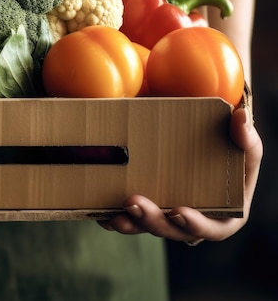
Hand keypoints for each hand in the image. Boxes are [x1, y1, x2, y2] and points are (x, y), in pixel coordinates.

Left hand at [98, 106, 261, 242]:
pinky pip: (128, 217)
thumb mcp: (243, 143)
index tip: (179, 212)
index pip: (211, 228)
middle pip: (171, 230)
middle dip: (152, 220)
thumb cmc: (229, 147)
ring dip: (130, 222)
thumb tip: (241, 116)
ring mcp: (165, 213)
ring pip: (146, 226)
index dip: (195, 224)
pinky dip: (113, 217)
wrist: (202, 139)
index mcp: (222, 214)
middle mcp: (191, 219)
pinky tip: (100, 213)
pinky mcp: (145, 206)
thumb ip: (245, 136)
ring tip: (114, 214)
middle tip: (133, 203)